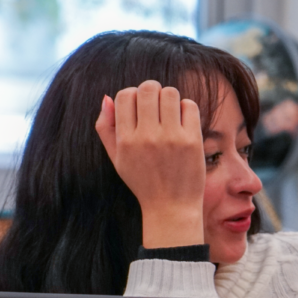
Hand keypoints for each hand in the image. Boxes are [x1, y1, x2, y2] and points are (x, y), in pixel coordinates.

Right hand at [95, 81, 205, 247]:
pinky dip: (186, 108)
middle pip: (148, 88)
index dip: (133, 95)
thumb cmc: (143, 182)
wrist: (171, 208)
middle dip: (152, 91)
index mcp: (126, 140)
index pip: (125, 95)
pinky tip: (183, 122)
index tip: (140, 108)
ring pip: (170, 93)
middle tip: (156, 106)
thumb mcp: (117, 159)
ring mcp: (171, 138)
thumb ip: (106, 128)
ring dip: (169, 98)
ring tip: (170, 113)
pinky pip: (189, 106)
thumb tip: (107, 97)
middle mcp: (147, 137)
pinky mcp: (192, 141)